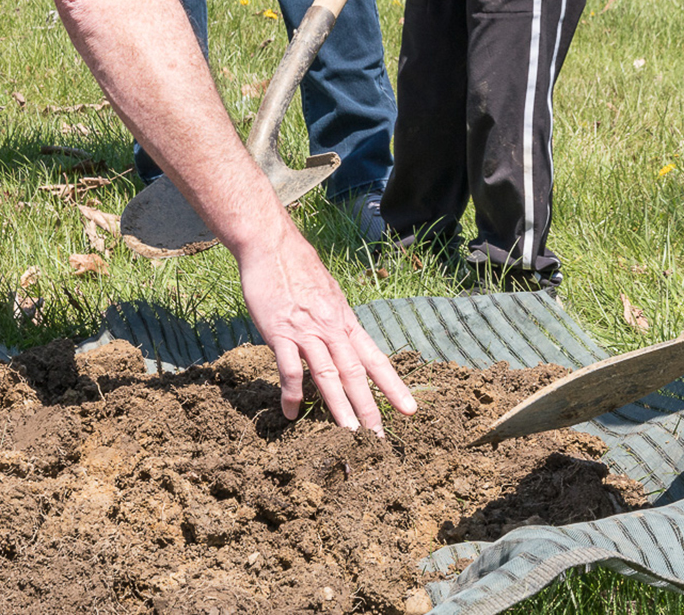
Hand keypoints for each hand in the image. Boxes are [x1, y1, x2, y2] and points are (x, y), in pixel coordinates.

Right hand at [232, 215, 417, 430]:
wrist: (272, 245)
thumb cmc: (299, 269)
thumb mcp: (328, 295)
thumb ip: (336, 321)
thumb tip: (344, 341)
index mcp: (346, 321)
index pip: (375, 359)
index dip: (394, 385)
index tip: (410, 409)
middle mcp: (332, 328)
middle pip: (356, 372)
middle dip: (370, 407)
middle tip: (380, 438)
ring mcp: (306, 330)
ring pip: (328, 373)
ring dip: (339, 406)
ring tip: (349, 434)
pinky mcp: (280, 331)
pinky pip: (289, 368)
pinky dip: (292, 392)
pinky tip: (291, 414)